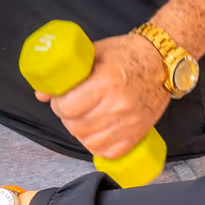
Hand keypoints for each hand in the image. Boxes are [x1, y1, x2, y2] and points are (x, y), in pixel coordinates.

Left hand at [43, 32, 168, 160]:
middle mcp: (118, 105)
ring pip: (89, 141)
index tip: (61, 98)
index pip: (67, 107)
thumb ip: (68, 73)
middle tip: (73, 107)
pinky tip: (98, 130)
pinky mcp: (137, 134)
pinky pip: (108, 151)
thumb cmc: (129, 54)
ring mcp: (129, 122)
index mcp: (106, 81)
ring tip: (85, 117)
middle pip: (76, 126)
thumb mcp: (95, 53)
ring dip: (82, 131)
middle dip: (68, 117)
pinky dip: (98, 144)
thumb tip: (42, 92)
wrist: (163, 61)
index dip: (58, 103)